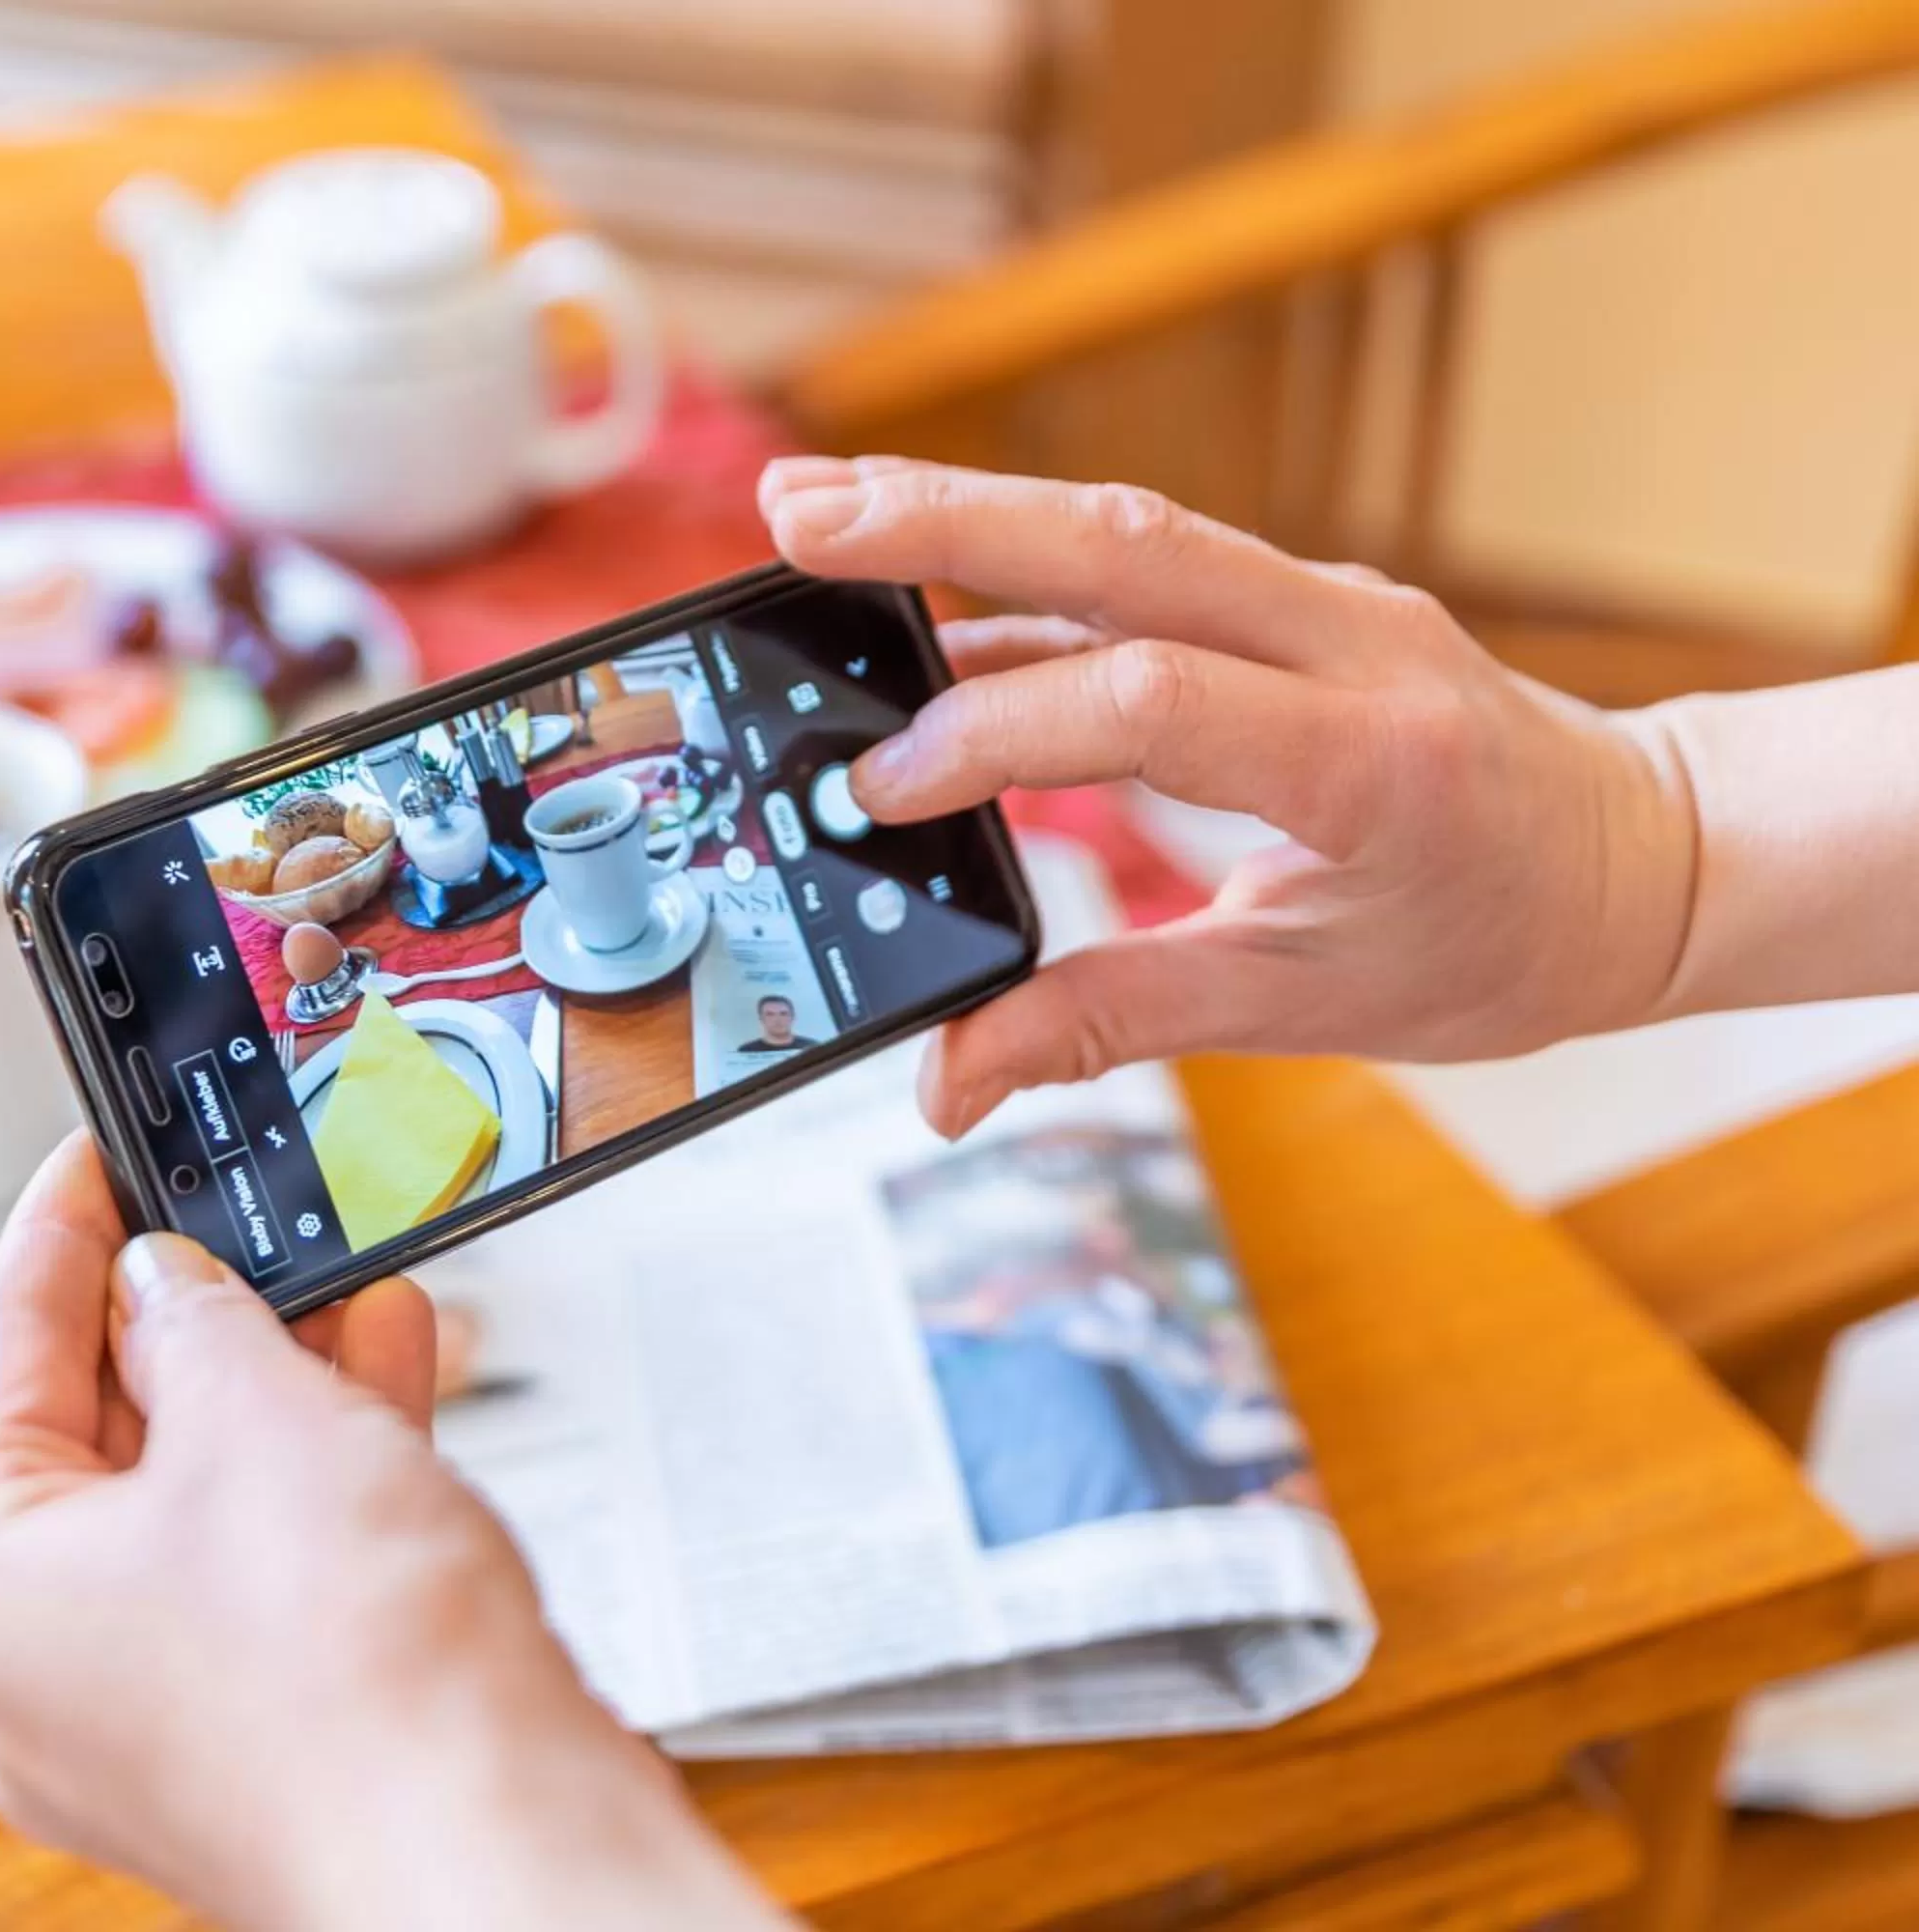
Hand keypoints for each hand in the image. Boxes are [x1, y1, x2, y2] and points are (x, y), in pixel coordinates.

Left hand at [0, 1137, 782, 1931]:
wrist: (492, 1840)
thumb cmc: (350, 1684)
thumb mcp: (252, 1414)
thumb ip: (191, 1319)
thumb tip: (162, 1284)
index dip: (57, 1239)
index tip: (89, 1165)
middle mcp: (42, 1675)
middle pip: (91, 1441)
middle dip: (186, 1316)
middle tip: (226, 1218)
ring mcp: (150, 1719)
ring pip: (190, 1506)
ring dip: (268, 1385)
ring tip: (335, 1285)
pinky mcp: (257, 1737)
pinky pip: (258, 1573)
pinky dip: (312, 1477)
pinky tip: (383, 1384)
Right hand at [761, 456, 1700, 1134]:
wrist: (1649, 857)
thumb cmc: (1496, 944)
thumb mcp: (1306, 1006)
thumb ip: (1108, 1022)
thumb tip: (945, 1084)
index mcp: (1368, 759)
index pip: (1150, 701)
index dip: (997, 735)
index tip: (884, 793)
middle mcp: (1352, 639)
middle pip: (1123, 547)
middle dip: (942, 522)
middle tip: (789, 514)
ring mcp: (1327, 596)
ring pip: (1125, 527)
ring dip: (962, 508)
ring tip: (814, 510)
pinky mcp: (1294, 590)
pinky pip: (1146, 558)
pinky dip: (1024, 557)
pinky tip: (919, 582)